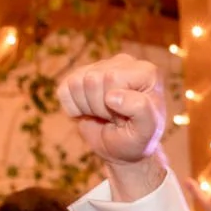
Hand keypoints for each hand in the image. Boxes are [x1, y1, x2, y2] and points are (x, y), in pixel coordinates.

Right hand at [57, 55, 168, 196]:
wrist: (123, 148)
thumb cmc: (138, 138)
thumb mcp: (147, 130)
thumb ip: (140, 109)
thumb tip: (111, 96)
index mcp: (146, 71)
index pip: (112, 78)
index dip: (115, 105)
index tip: (129, 117)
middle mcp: (123, 62)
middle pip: (92, 80)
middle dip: (100, 107)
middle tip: (114, 117)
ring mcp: (101, 66)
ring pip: (76, 83)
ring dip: (87, 108)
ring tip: (104, 114)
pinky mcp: (81, 76)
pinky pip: (63, 90)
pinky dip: (73, 109)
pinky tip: (90, 112)